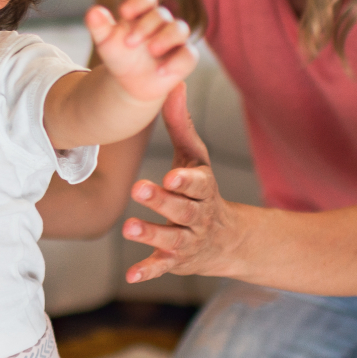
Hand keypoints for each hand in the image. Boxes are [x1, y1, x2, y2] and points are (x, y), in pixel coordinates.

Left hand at [87, 0, 195, 104]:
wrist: (128, 83)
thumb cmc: (120, 56)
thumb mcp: (106, 42)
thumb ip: (99, 26)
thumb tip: (93, 11)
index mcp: (143, 14)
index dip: (137, 2)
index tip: (124, 12)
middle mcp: (162, 24)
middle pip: (161, 14)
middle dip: (145, 26)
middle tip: (129, 43)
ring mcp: (175, 41)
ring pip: (180, 29)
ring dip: (166, 38)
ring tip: (151, 50)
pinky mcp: (184, 59)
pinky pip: (189, 56)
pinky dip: (177, 62)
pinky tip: (160, 72)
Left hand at [123, 86, 238, 283]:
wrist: (227, 239)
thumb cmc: (201, 188)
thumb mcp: (195, 157)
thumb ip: (181, 124)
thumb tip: (172, 82)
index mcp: (203, 188)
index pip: (198, 183)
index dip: (186, 181)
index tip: (172, 176)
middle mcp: (198, 216)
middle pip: (182, 210)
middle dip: (162, 201)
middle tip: (139, 189)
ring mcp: (189, 240)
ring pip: (172, 239)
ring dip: (151, 234)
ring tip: (129, 227)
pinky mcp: (177, 261)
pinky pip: (163, 267)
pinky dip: (149, 271)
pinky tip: (132, 275)